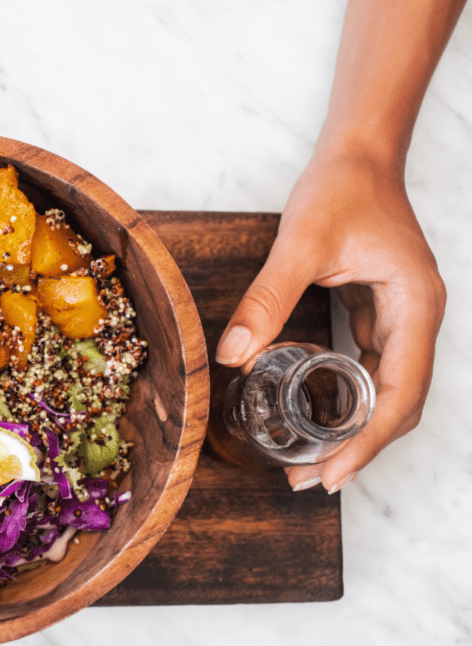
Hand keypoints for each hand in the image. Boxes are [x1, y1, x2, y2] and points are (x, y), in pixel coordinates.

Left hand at [215, 150, 445, 492]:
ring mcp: (402, 318)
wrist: (358, 156)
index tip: (333, 475)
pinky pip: (371, 370)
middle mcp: (418, 319)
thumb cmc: (342, 189)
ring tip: (313, 464)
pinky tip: (320, 420)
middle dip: (360, 448)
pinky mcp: (381, 314)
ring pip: (388, 391)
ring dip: (355, 430)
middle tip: (312, 482)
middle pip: (399, 403)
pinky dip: (349, 400)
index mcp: (415, 306)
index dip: (368, 441)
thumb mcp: (300, 244)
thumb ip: (267, 298)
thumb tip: (233, 355)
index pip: (399, 392)